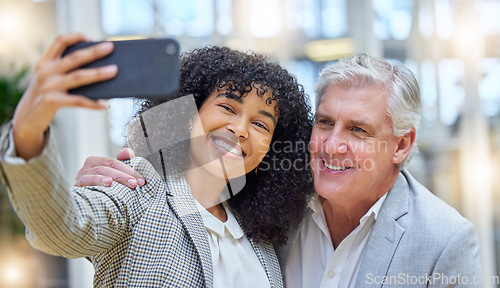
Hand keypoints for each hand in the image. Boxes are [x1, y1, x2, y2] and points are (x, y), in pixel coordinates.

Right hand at [12, 33, 117, 159]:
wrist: (27, 119)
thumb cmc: (46, 96)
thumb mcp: (50, 79)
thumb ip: (66, 71)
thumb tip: (99, 69)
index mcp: (45, 62)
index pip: (59, 41)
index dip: (76, 37)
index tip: (91, 38)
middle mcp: (45, 71)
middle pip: (74, 58)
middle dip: (93, 52)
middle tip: (110, 48)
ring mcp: (48, 86)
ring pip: (78, 77)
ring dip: (98, 74)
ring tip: (114, 71)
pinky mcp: (51, 101)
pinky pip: (77, 101)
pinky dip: (93, 103)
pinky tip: (105, 105)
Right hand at [74, 148, 143, 188]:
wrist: (82, 208)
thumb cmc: (98, 190)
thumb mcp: (111, 176)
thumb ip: (121, 163)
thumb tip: (128, 152)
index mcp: (95, 162)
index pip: (114, 162)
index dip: (130, 169)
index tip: (142, 180)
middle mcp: (87, 167)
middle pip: (109, 166)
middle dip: (125, 174)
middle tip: (136, 183)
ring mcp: (81, 176)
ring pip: (101, 171)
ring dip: (116, 176)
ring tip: (128, 182)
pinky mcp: (77, 185)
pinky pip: (87, 180)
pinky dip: (99, 180)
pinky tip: (109, 182)